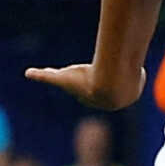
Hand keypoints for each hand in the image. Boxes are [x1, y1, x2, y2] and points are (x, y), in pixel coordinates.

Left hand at [26, 61, 144, 109]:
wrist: (111, 84)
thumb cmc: (86, 82)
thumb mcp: (60, 77)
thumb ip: (44, 75)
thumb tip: (27, 73)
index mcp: (92, 100)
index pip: (85, 90)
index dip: (83, 79)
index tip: (82, 74)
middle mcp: (109, 100)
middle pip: (105, 86)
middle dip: (103, 79)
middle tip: (100, 69)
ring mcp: (125, 95)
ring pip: (123, 82)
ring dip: (121, 74)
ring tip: (119, 64)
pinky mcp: (137, 86)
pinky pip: (136, 78)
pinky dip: (133, 72)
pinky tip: (133, 64)